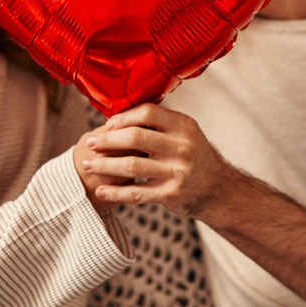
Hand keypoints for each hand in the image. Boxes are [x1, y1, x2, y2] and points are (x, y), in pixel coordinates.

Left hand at [81, 103, 238, 220]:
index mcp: (184, 126)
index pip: (149, 112)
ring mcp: (177, 171)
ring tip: (88, 165)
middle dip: (108, 140)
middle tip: (90, 143)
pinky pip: (137, 193)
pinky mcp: (171, 194)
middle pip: (136, 137)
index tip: (107, 124)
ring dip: (105, 166)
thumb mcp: (186, 133)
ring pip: (132, 166)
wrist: (218, 189)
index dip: (124, 117)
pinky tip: (101, 191)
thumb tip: (119, 115)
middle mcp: (183, 147)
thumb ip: (160, 124)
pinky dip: (115, 192)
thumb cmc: (194, 157)